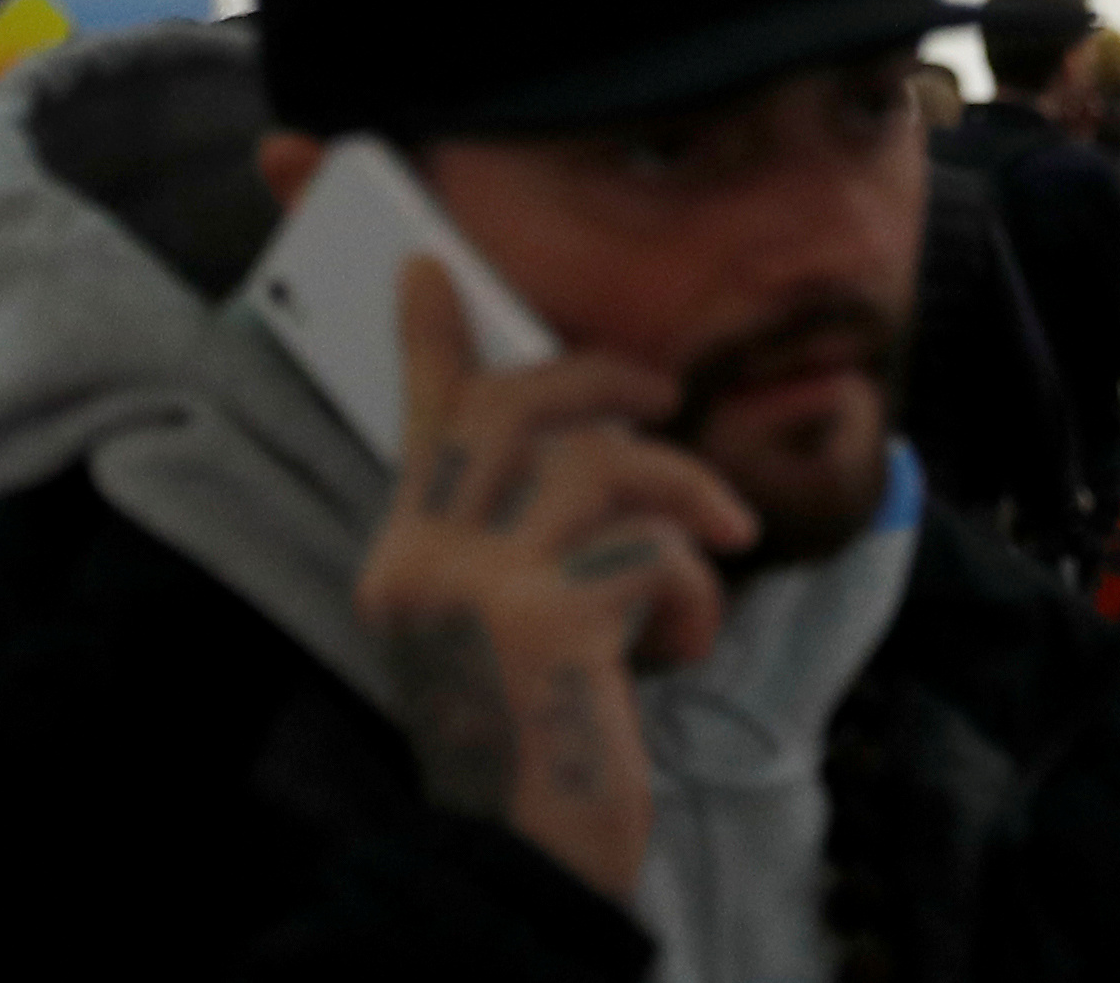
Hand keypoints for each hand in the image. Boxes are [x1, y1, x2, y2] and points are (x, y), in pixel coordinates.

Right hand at [352, 258, 756, 903]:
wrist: (531, 856)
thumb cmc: (551, 728)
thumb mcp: (531, 616)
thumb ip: (540, 530)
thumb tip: (602, 432)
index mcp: (409, 559)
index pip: (422, 423)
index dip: (431, 339)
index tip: (428, 263)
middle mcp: (421, 565)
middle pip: (518, 408)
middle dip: (607, 380)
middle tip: (668, 400)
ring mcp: (477, 590)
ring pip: (602, 465)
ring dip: (681, 501)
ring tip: (710, 560)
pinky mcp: (547, 623)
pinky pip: (654, 549)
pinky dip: (693, 594)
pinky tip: (680, 654)